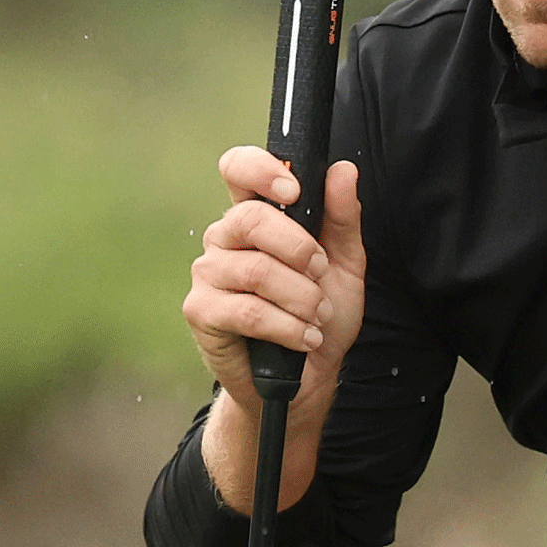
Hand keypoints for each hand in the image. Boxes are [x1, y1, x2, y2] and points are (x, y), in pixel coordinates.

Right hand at [183, 146, 364, 510]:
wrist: (307, 377)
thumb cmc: (321, 314)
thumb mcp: (345, 264)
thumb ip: (343, 217)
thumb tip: (343, 170)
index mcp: (256, 217)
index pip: (238, 169)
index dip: (260, 169)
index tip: (295, 189)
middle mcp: (224, 239)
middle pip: (248, 218)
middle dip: (298, 247)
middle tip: (321, 272)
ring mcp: (208, 275)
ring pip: (255, 270)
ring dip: (300, 296)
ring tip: (316, 315)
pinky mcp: (201, 313)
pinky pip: (247, 311)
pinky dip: (287, 326)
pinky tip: (303, 338)